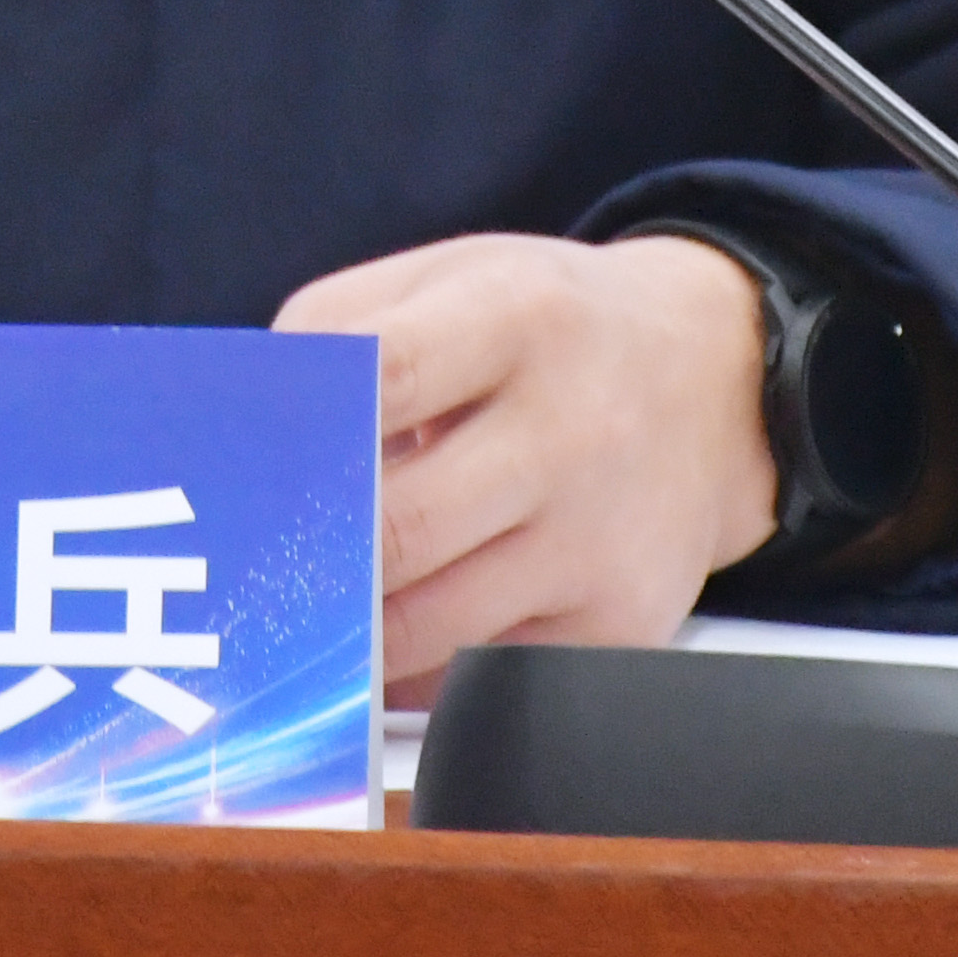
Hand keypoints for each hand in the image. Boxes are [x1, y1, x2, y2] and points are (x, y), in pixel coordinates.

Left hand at [275, 230, 779, 697]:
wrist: (718, 382)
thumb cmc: (550, 330)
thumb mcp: (451, 276)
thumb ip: (335, 328)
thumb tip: (244, 429)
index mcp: (518, 318)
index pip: (382, 376)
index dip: (296, 430)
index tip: (239, 467)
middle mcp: (572, 431)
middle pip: (395, 527)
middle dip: (306, 554)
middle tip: (244, 565)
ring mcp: (600, 540)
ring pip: (424, 625)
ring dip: (346, 625)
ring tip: (303, 603)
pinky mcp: (620, 626)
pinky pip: (476, 680)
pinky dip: (412, 670)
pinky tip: (390, 632)